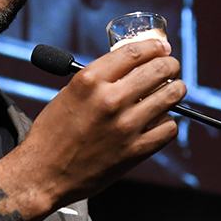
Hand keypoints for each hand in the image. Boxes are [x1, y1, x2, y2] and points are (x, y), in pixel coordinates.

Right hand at [0, 38, 185, 220]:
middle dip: (170, 65)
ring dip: (176, 90)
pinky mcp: (135, 151)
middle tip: (171, 67)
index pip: (134, 52)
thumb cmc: (52, 133)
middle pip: (158, 70)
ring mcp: (125, 126)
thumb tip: (129, 68)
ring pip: (171, 96)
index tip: (162, 47)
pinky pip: (168, 129)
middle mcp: (110, 100)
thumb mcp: (69, 93)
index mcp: (89, 81)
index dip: (154, 46)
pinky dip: (168, 122)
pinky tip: (161, 121)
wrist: (44, 174)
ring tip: (174, 90)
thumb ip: (98, 79)